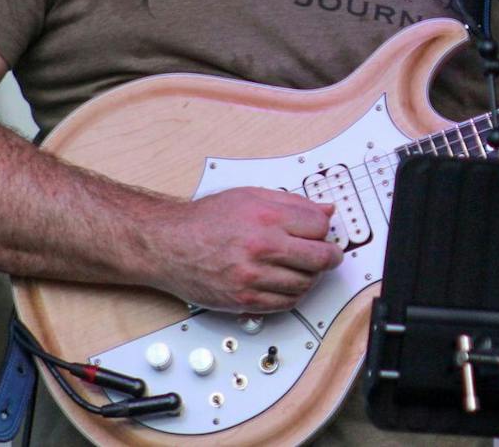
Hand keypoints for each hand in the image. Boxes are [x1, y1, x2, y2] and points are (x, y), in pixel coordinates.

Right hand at [157, 186, 342, 313]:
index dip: (324, 229)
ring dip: (311, 277)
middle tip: (328, 255)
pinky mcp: (244, 299)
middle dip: (330, 256)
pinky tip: (288, 283)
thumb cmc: (205, 220)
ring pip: (305, 284)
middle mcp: (262, 247)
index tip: (322, 231)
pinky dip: (294, 295)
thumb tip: (324, 210)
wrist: (169, 244)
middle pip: (319, 258)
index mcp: (266, 217)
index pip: (319, 227)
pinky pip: (285, 304)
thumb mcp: (250, 196)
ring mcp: (253, 277)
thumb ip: (291, 202)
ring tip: (303, 267)